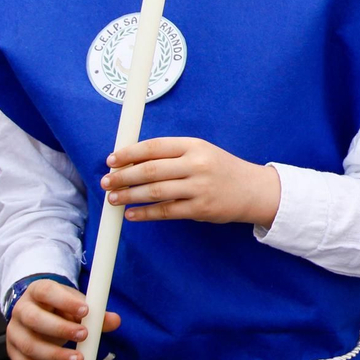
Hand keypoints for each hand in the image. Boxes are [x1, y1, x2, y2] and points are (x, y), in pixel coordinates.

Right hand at [6, 280, 120, 359]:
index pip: (47, 291)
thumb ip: (96, 313)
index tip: (86, 311)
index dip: (66, 301)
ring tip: (78, 359)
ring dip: (55, 355)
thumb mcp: (78, 305)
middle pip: (34, 319)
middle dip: (60, 329)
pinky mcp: (13, 352)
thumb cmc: (61, 308)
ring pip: (29, 345)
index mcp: (38, 291)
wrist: (41, 314)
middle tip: (84, 336)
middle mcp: (21, 310)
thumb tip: (114, 321)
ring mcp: (14, 332)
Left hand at [102, 137, 280, 225]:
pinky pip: (165, 212)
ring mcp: (199, 187)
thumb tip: (132, 162)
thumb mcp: (201, 152)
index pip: (155, 147)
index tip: (111, 160)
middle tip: (107, 182)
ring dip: (129, 196)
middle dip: (123, 177)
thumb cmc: (221, 170)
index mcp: (195, 146)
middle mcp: (197, 164)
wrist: (253, 190)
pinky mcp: (200, 209)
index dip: (129, 153)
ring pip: (155, 192)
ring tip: (113, 198)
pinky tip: (132, 214)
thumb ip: (172, 155)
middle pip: (151, 170)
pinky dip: (145, 214)